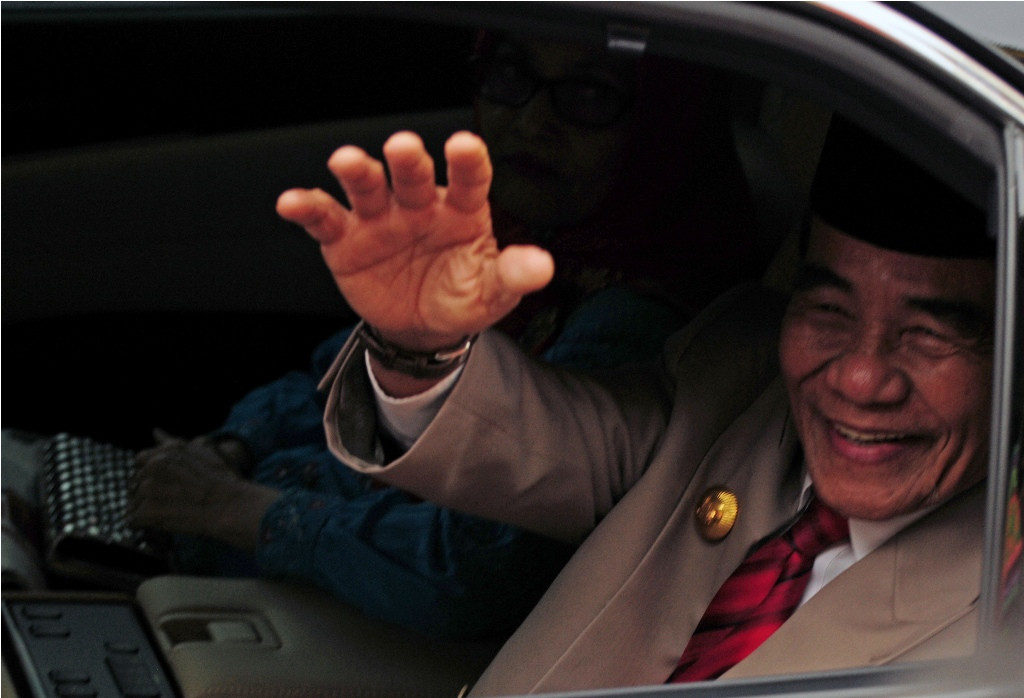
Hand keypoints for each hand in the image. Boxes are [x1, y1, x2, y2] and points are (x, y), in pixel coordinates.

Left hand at [127, 430, 277, 550]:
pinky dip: (143, 525)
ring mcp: (149, 489)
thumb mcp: (201, 451)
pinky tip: (161, 523)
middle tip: (169, 502)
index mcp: (164, 452)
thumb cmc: (221, 480)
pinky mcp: (148, 511)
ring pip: (133, 503)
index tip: (164, 484)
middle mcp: (154, 467)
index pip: (140, 461)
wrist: (230, 505)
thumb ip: (171, 442)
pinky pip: (133, 520)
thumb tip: (155, 431)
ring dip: (146, 510)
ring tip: (169, 513)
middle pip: (134, 483)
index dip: (150, 474)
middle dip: (146, 494)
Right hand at [276, 131, 554, 351]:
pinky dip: (307, 208)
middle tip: (402, 146)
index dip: (467, 162)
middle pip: (412, 174)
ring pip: (367, 186)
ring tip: (345, 161)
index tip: (465, 146)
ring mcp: (380, 218)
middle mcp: (418, 204)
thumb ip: (513, 275)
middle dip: (407, 160)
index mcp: (461, 210)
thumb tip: (542, 266)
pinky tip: (291, 201)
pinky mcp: (346, 239)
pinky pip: (325, 219)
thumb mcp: (492, 292)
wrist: (421, 327)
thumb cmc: (461, 297)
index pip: (469, 180)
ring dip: (356, 171)